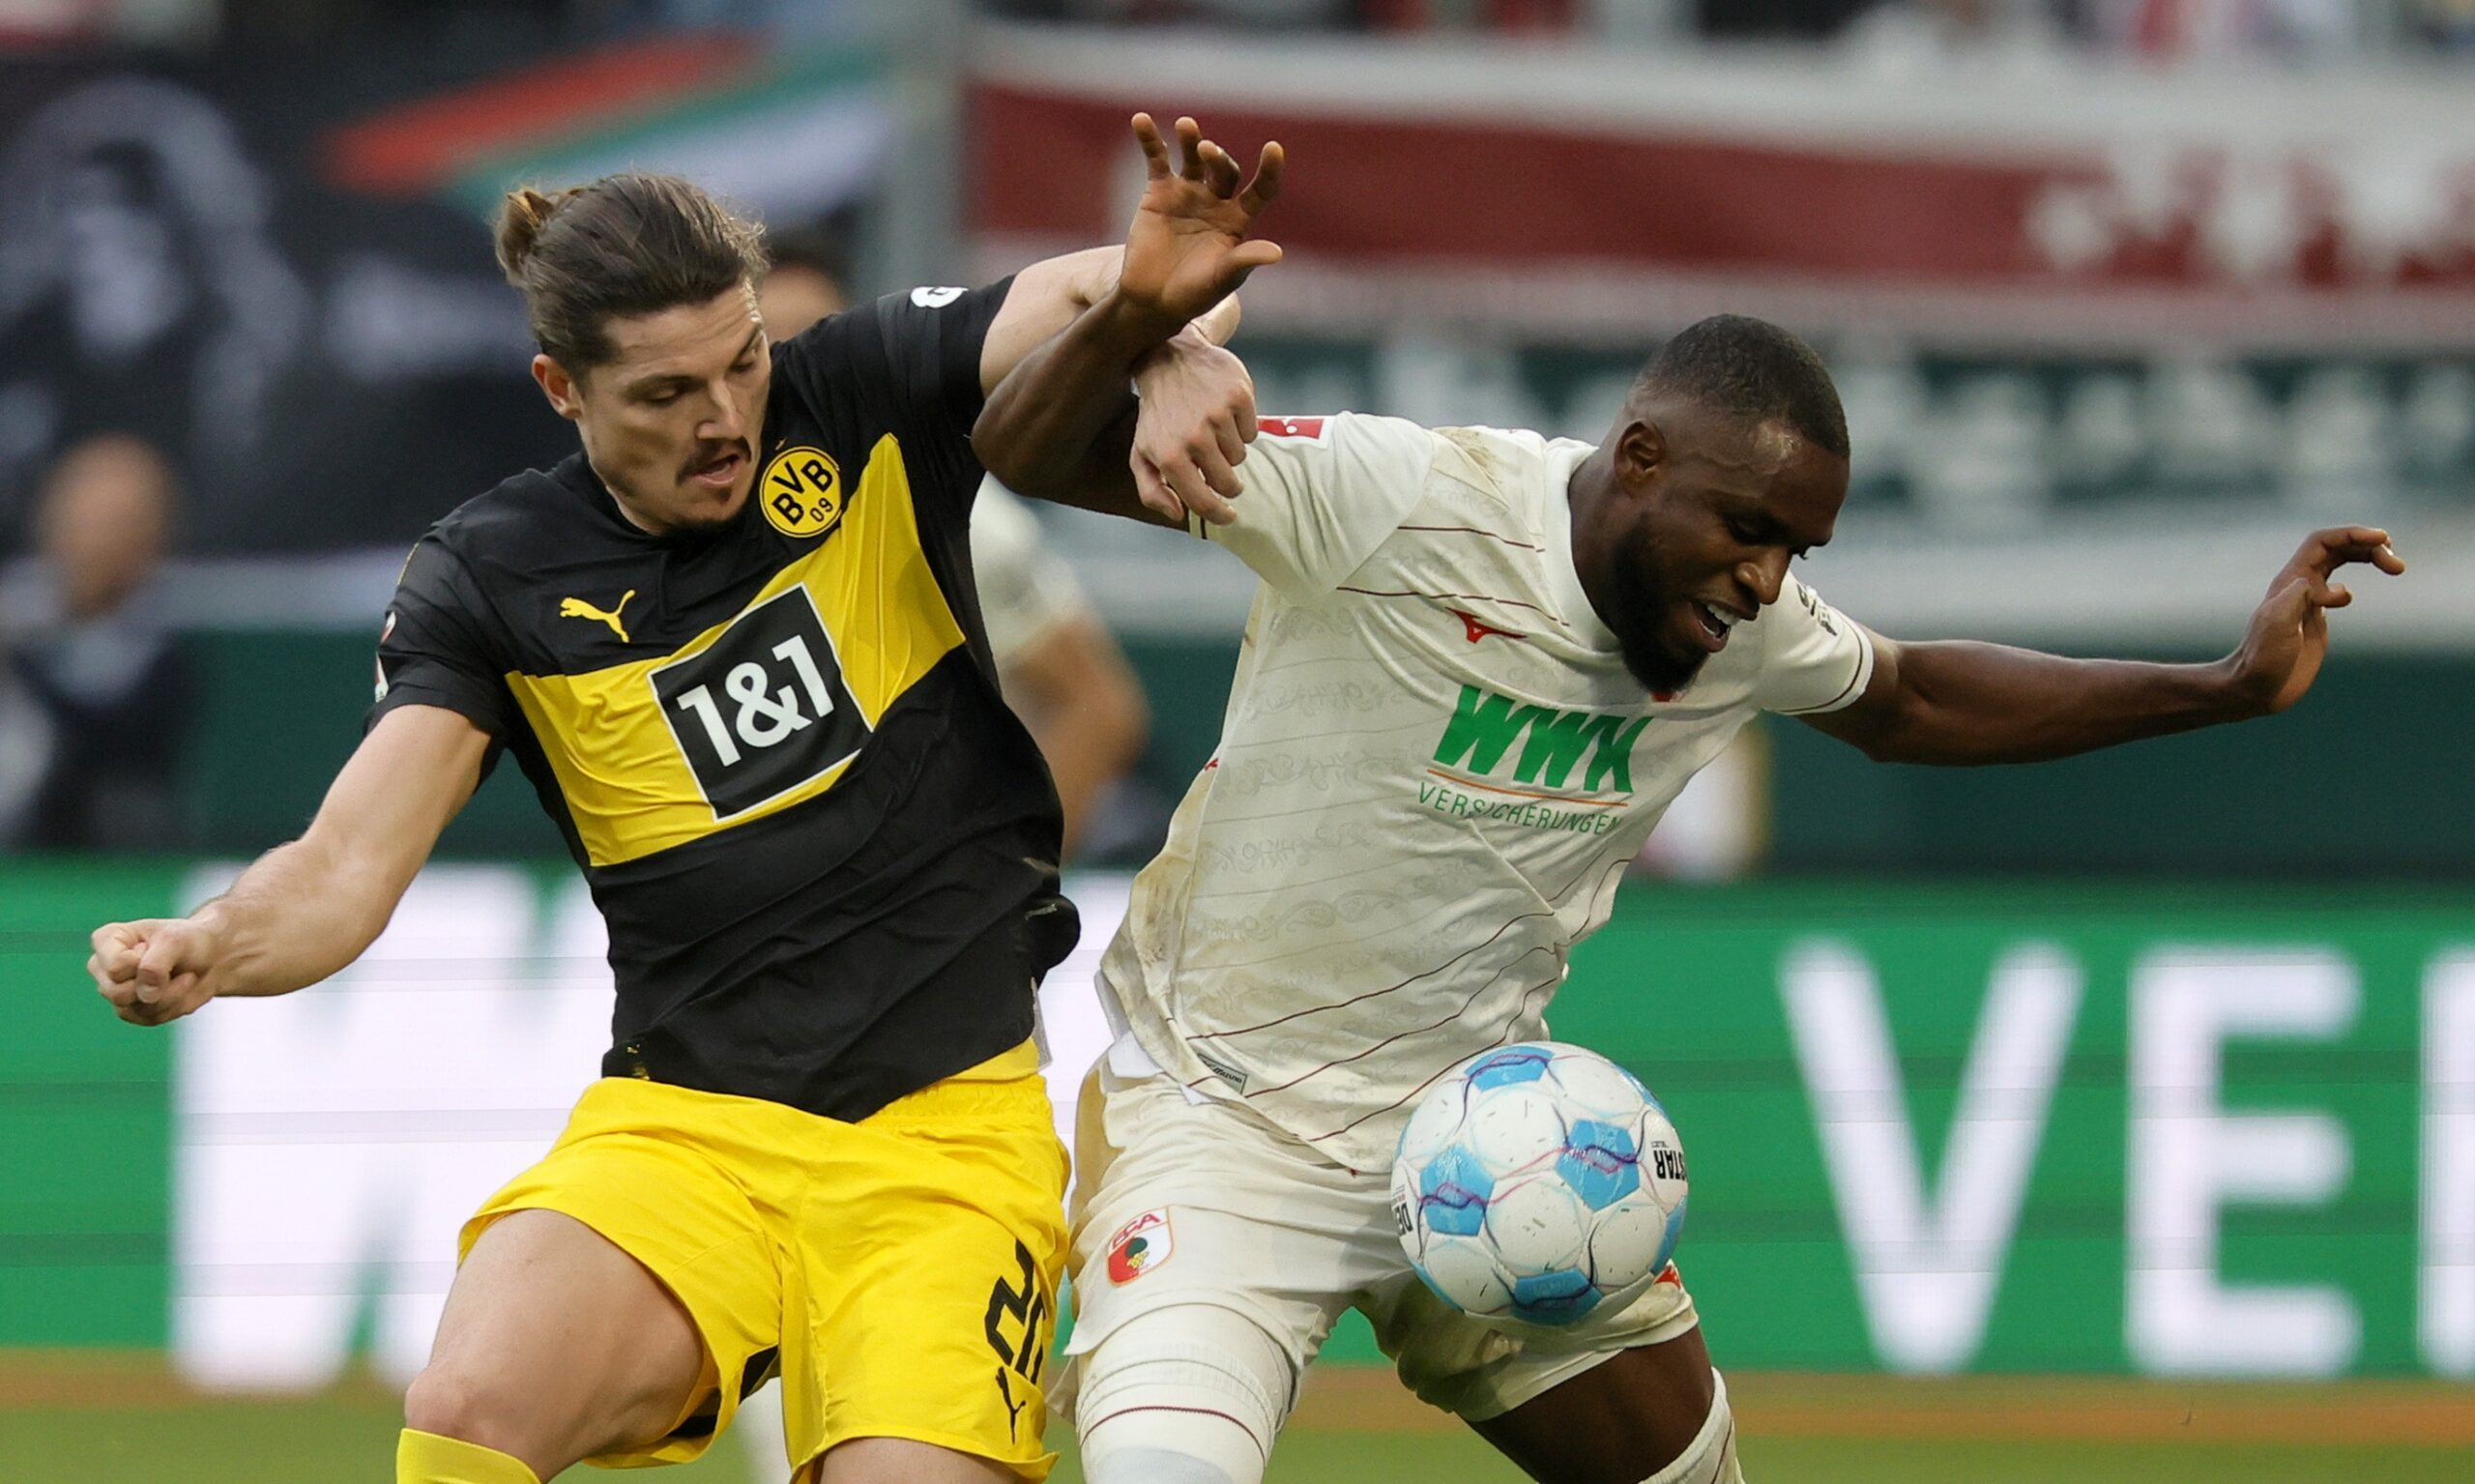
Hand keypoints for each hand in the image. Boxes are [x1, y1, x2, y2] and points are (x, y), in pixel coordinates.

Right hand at [90, 916, 220, 1026]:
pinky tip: (182, 990)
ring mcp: (115, 991)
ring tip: (185, 977)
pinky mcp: (131, 1011)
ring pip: (136, 1009)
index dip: (144, 963)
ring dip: (171, 996)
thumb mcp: (175, 941)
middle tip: (179, 967)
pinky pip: (150, 1019)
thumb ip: (155, 965)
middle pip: (119, 994)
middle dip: (160, 985)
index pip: (115, 967)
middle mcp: (103, 967)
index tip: (158, 948)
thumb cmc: (188, 941)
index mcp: (106, 940)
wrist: (210, 957)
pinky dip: (174, 1007)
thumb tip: (146, 996)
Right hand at [1115, 114, 1282, 336]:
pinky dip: (1149, 139)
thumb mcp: (1222, 280)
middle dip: (1218, 159)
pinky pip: (1156, 159)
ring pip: (1193, 158)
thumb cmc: (1194, 294)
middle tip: (1206, 153)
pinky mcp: (1158, 192)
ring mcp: (1187, 193)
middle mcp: (1216, 200)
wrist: (1152, 301)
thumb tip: (1276, 253)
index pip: (1261, 189)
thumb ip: (1244, 261)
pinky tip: (1140, 119)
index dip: (1269, 170)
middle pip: (1224, 170)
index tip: (1274, 148)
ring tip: (1187, 126)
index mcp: (1239, 220)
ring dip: (1191, 140)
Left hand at [1131, 332, 1255, 524]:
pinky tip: (1222, 412)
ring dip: (1229, 449)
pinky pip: (1252, 432)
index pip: (1204, 502)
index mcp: (1168, 457)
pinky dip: (1241, 427)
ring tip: (1211, 428)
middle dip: (1226, 481)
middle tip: (1216, 465)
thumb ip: (1152, 491)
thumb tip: (1178, 514)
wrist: (1168, 359)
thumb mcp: (1142, 453)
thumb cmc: (1157, 415)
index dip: (1220, 516)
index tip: (1228, 516)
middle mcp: (1194, 437)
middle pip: (1228, 483)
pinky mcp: (1239, 396)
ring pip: (1240, 457)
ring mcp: (1218, 415)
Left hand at [2223, 526, 2404, 714]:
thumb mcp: (2277, 626)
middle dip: (2368, 547)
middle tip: (2397, 565)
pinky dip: (2352, 583)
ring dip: (2366, 559)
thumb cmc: (2262, 660)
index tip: (2382, 539)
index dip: (2351, 534)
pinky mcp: (2314, 619)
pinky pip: (2336, 589)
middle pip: (2336, 549)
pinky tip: (2352, 597)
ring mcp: (2307, 601)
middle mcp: (2299, 586)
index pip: (2322, 542)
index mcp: (2291, 581)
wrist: (2254, 688)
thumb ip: (2295, 599)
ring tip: (2396, 568)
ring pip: (2339, 565)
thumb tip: (2321, 584)